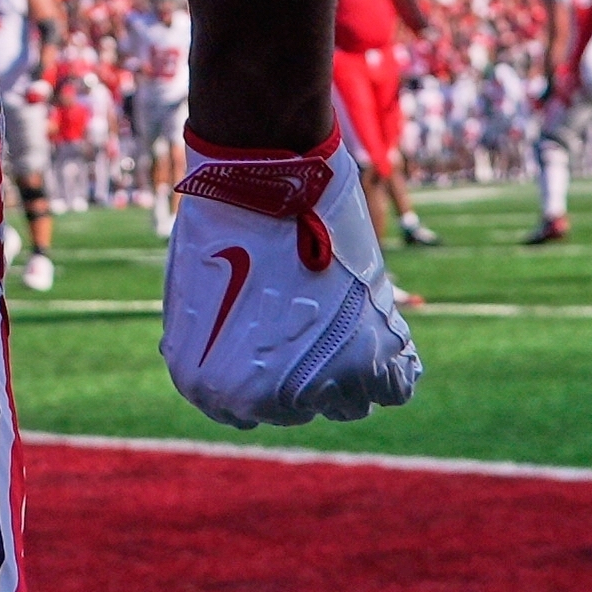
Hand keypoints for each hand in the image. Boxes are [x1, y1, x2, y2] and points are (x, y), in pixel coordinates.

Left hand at [160, 131, 419, 429]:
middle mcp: (262, 402)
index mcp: (208, 387)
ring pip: (348, 403)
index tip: (272, 334)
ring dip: (347, 366)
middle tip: (305, 307)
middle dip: (303, 368)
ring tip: (336, 308)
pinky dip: (392, 364)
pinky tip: (375, 325)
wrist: (262, 181)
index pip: (247, 410)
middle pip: (299, 408)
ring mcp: (317, 385)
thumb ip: (217, 341)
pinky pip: (395, 388)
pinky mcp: (367, 359)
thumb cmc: (226, 225)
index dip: (260, 372)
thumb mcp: (196, 293)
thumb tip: (237, 355)